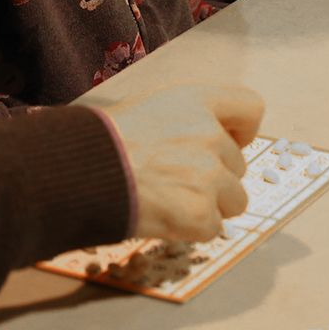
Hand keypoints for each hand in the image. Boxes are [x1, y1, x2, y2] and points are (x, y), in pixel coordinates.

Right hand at [102, 85, 263, 241]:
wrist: (77, 172)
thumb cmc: (103, 141)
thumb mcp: (148, 107)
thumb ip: (186, 118)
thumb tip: (208, 141)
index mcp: (197, 101)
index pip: (251, 108)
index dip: (240, 130)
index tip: (223, 142)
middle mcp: (209, 134)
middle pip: (239, 165)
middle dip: (214, 176)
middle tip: (173, 179)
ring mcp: (208, 175)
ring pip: (234, 199)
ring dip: (208, 204)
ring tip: (167, 197)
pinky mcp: (201, 213)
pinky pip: (212, 227)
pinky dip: (189, 228)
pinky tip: (160, 214)